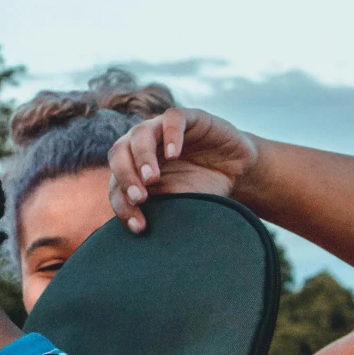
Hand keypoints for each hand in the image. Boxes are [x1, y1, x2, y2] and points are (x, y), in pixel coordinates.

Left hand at [107, 108, 259, 232]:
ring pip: (140, 133)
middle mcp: (142, 147)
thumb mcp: (180, 203)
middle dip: (125, 176)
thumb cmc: (203, 189)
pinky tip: (174, 153)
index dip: (123, 206)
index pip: (116, 185)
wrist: (237, 170)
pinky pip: (171, 119)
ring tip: (151, 177)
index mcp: (133, 169)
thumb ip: (159, 210)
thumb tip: (141, 235)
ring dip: (142, 156)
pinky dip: (170, 134)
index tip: (139, 226)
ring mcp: (162, 129)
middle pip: (118, 153)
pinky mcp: (187, 118)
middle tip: (138, 197)